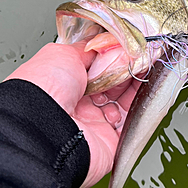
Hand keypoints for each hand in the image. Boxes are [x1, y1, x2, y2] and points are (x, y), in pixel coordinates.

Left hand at [5, 42, 140, 187]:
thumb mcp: (63, 54)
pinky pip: (131, 125)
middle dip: (127, 71)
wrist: (43, 129)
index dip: (113, 58)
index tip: (128, 49)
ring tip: (144, 71)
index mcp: (64, 85)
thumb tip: (103, 44)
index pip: (96, 70)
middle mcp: (78, 106)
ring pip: (123, 104)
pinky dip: (140, 109)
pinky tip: (144, 93)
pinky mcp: (109, 143)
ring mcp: (94, 125)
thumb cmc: (44, 89)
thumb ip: (86, 50)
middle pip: (112, 86)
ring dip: (135, 88)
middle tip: (139, 58)